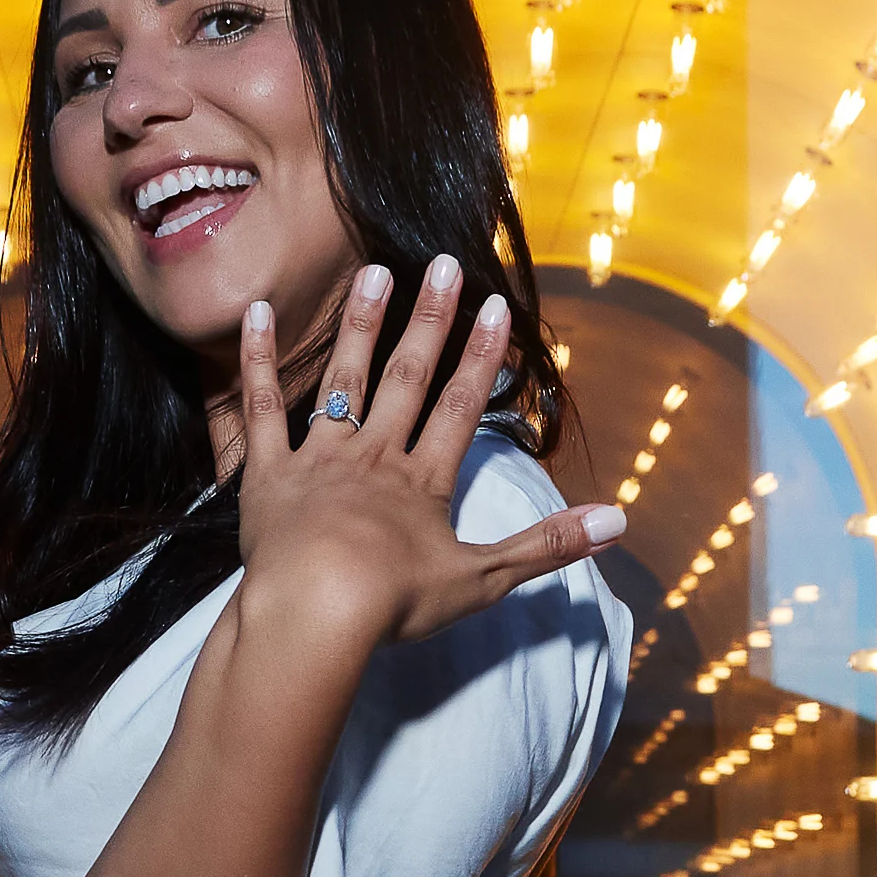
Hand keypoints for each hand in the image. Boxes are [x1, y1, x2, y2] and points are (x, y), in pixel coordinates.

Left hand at [235, 254, 625, 646]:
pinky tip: (258, 312)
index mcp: (422, 481)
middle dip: (428, 321)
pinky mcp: (268, 473)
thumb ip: (546, 545)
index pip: (459, 408)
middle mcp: (374, 456)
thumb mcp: (482, 579)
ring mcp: (319, 459)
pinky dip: (259, 360)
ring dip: (360, 325)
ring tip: (374, 272)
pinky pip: (259, 409)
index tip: (496, 305)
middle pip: (407, 378)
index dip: (480, 357)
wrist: (314, 611)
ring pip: (343, 380)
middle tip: (443, 265)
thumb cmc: (395, 601)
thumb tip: (618, 519)